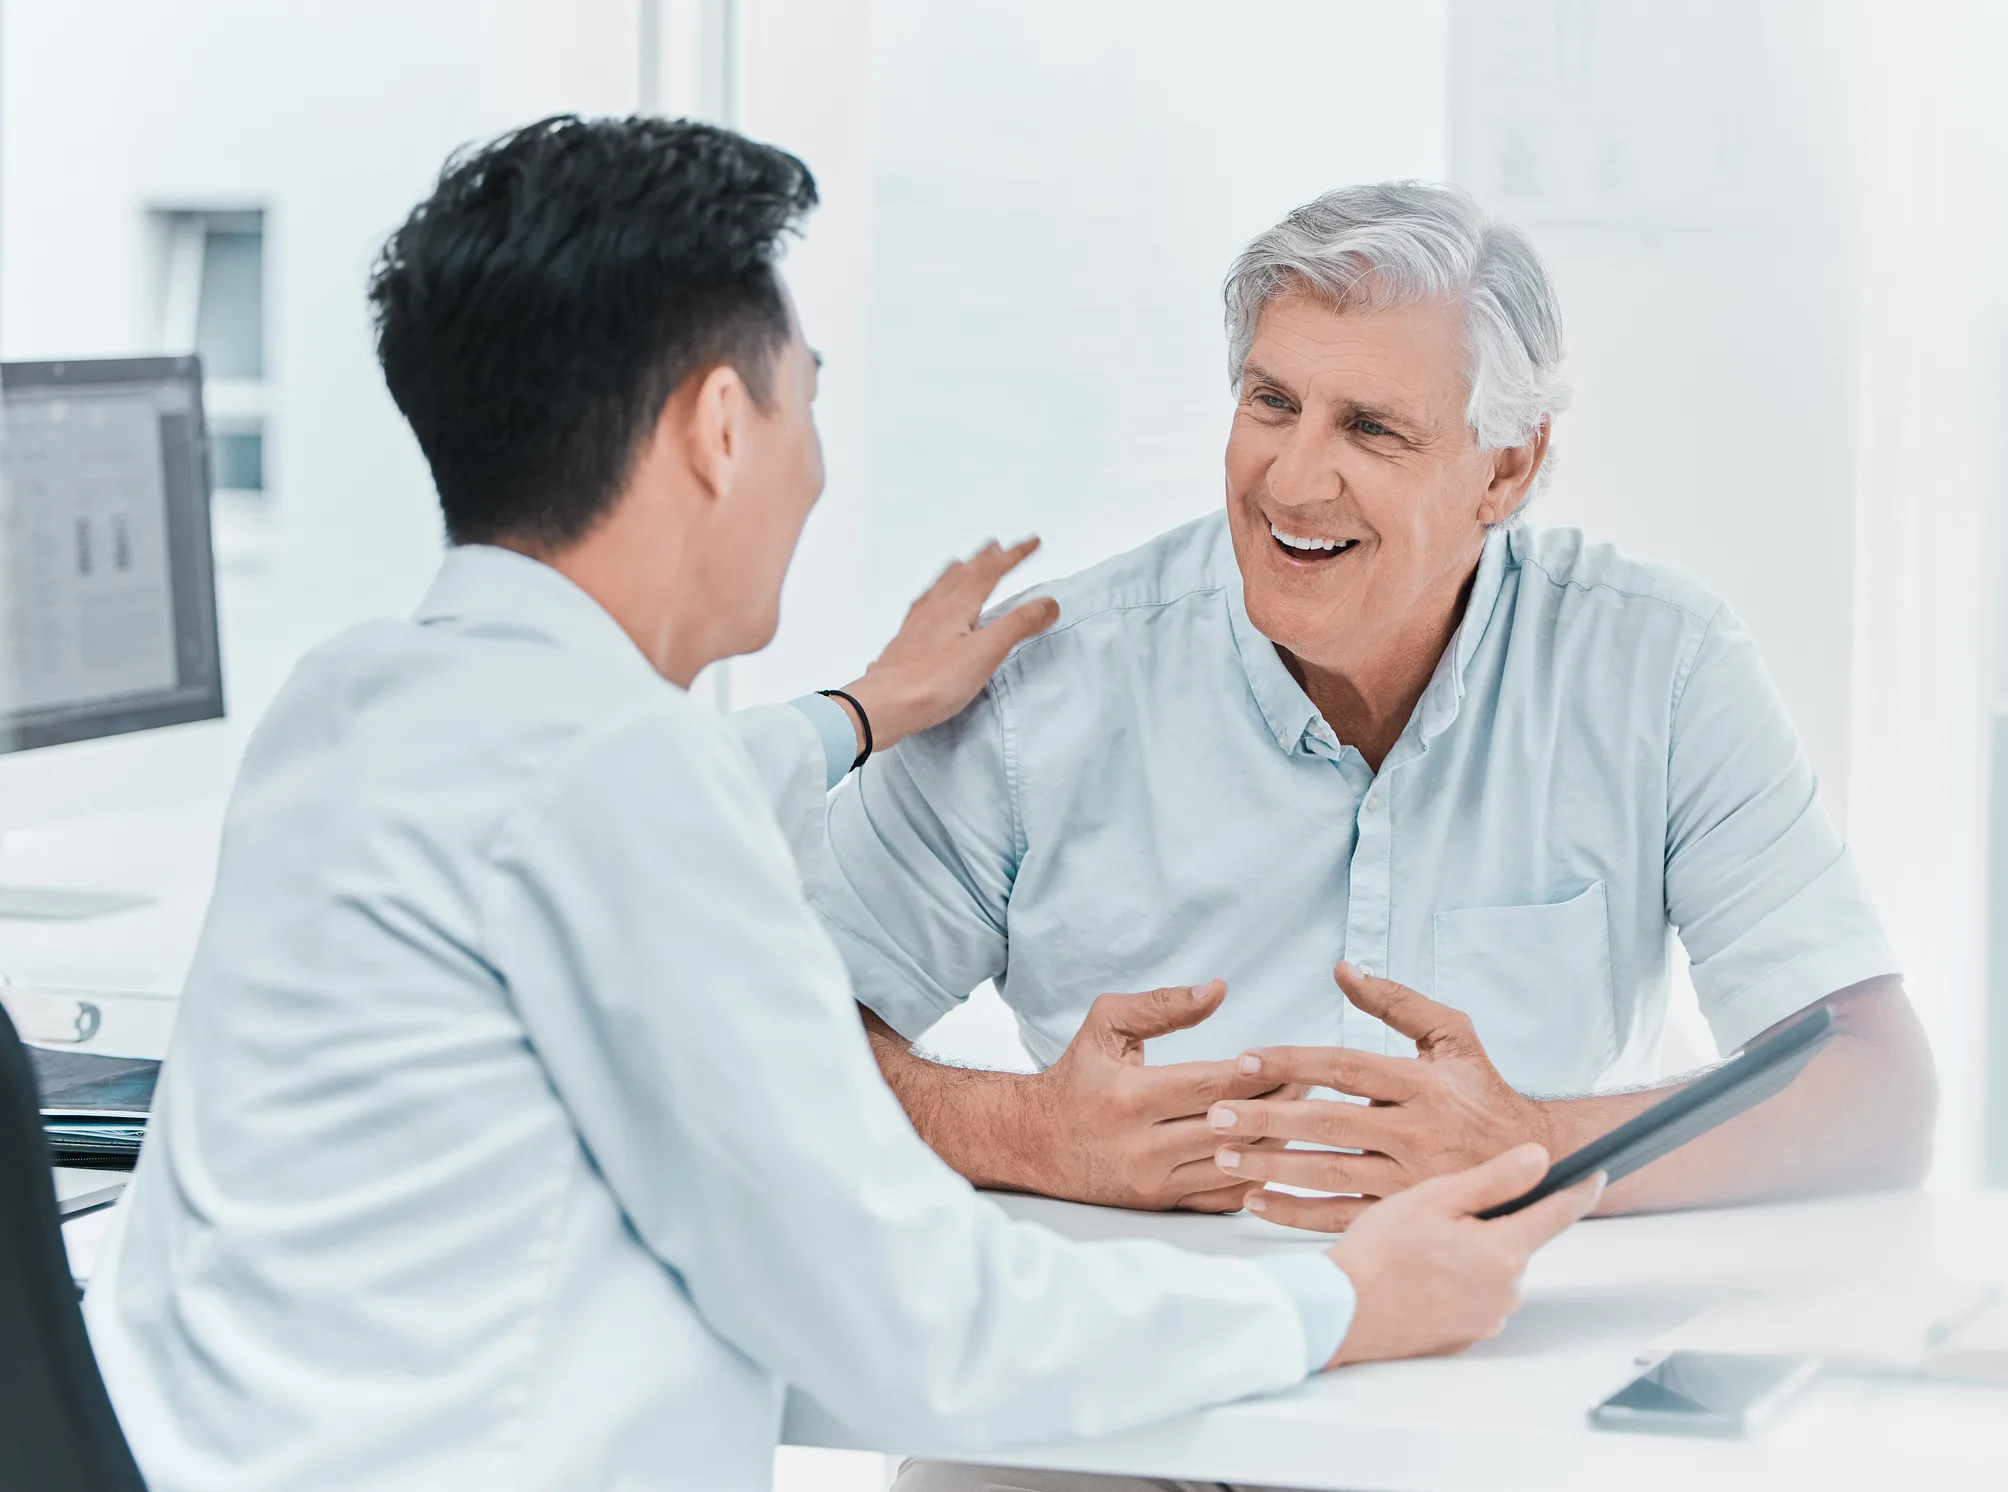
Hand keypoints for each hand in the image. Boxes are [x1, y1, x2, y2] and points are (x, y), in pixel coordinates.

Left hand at [832, 538, 1059, 753]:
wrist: (884, 705)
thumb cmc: (934, 681)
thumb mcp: (986, 652)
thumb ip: (1018, 625)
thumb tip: (1049, 603)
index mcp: (957, 603)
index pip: (992, 570)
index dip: (1014, 555)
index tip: (1033, 542)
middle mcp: (936, 605)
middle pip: (965, 572)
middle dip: (986, 557)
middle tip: (999, 545)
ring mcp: (918, 621)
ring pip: (942, 584)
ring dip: (961, 570)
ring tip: (966, 563)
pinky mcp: (907, 639)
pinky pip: (926, 602)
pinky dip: (938, 592)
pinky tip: (931, 602)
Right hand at [1020, 980, 1300, 1211]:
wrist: (1033, 1143)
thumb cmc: (1077, 1076)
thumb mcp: (1106, 1024)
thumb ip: (1162, 1005)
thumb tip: (1218, 989)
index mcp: (1131, 1097)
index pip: (1214, 1084)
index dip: (1260, 1072)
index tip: (1293, 1057)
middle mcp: (1142, 1146)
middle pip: (1233, 1126)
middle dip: (1280, 1104)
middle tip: (1315, 1082)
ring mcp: (1154, 1183)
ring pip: (1236, 1165)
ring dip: (1277, 1140)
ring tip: (1305, 1114)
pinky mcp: (1161, 1207)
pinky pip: (1225, 1199)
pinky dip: (1258, 1176)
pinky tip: (1278, 1153)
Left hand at [1208, 961, 1557, 1229]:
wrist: (1539, 1162)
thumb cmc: (1483, 1091)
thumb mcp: (1452, 1036)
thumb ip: (1397, 1002)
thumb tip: (1343, 967)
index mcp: (1424, 1084)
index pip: (1345, 1067)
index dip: (1292, 1062)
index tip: (1243, 1060)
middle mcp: (1417, 1133)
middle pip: (1329, 1123)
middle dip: (1267, 1119)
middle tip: (1214, 1116)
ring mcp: (1412, 1181)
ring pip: (1330, 1174)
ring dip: (1272, 1166)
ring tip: (1222, 1157)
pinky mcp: (1407, 1215)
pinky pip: (1343, 1217)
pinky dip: (1295, 1214)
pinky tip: (1254, 1202)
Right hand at [1322, 1144, 1603, 1365]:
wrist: (1341, 1311)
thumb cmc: (1380, 1253)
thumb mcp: (1435, 1197)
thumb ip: (1494, 1179)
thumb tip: (1539, 1159)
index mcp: (1504, 1252)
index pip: (1558, 1214)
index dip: (1579, 1190)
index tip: (1594, 1175)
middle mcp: (1506, 1292)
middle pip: (1517, 1244)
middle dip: (1492, 1225)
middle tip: (1440, 1216)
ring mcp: (1486, 1320)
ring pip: (1494, 1274)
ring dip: (1471, 1257)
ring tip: (1420, 1249)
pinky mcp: (1465, 1338)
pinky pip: (1474, 1301)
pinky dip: (1455, 1286)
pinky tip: (1419, 1277)